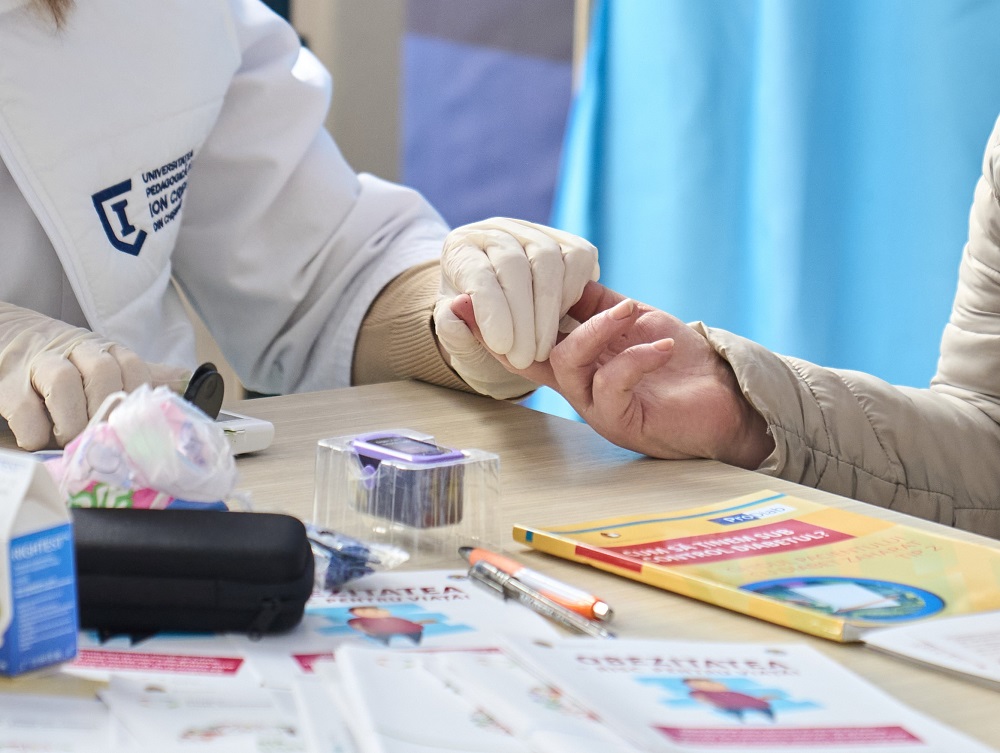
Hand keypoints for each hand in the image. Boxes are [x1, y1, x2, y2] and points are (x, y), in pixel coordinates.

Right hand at [0, 302, 190, 449]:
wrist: (4, 333)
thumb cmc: (61, 357)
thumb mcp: (104, 360)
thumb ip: (142, 375)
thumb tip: (190, 381)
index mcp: (103, 349)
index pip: (133, 366)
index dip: (137, 397)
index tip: (133, 427)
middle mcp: (73, 350)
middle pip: (103, 371)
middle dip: (106, 410)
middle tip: (101, 438)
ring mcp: (38, 363)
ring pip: (64, 382)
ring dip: (72, 420)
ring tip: (70, 441)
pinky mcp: (6, 382)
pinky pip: (24, 407)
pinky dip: (35, 431)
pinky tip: (39, 440)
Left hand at [434, 218, 598, 397]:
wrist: (503, 319)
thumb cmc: (476, 325)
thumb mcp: (454, 332)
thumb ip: (450, 326)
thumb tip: (458, 308)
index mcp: (461, 248)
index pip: (477, 272)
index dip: (491, 310)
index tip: (501, 346)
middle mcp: (497, 231)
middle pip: (514, 265)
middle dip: (522, 318)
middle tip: (524, 359)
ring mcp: (534, 232)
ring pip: (549, 260)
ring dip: (548, 312)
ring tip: (542, 350)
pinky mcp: (568, 241)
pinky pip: (578, 258)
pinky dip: (572, 292)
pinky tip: (560, 322)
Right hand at [451, 281, 772, 467]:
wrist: (728, 397)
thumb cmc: (681, 362)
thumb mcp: (633, 322)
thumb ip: (596, 304)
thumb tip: (561, 274)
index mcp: (575, 366)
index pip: (522, 345)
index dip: (489, 325)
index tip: (457, 301)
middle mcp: (577, 389)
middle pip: (529, 354)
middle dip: (520, 319)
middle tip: (528, 278)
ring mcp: (598, 408)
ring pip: (568, 364)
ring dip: (599, 329)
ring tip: (632, 310)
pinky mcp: (625, 422)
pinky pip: (612, 383)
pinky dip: (633, 356)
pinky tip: (658, 343)